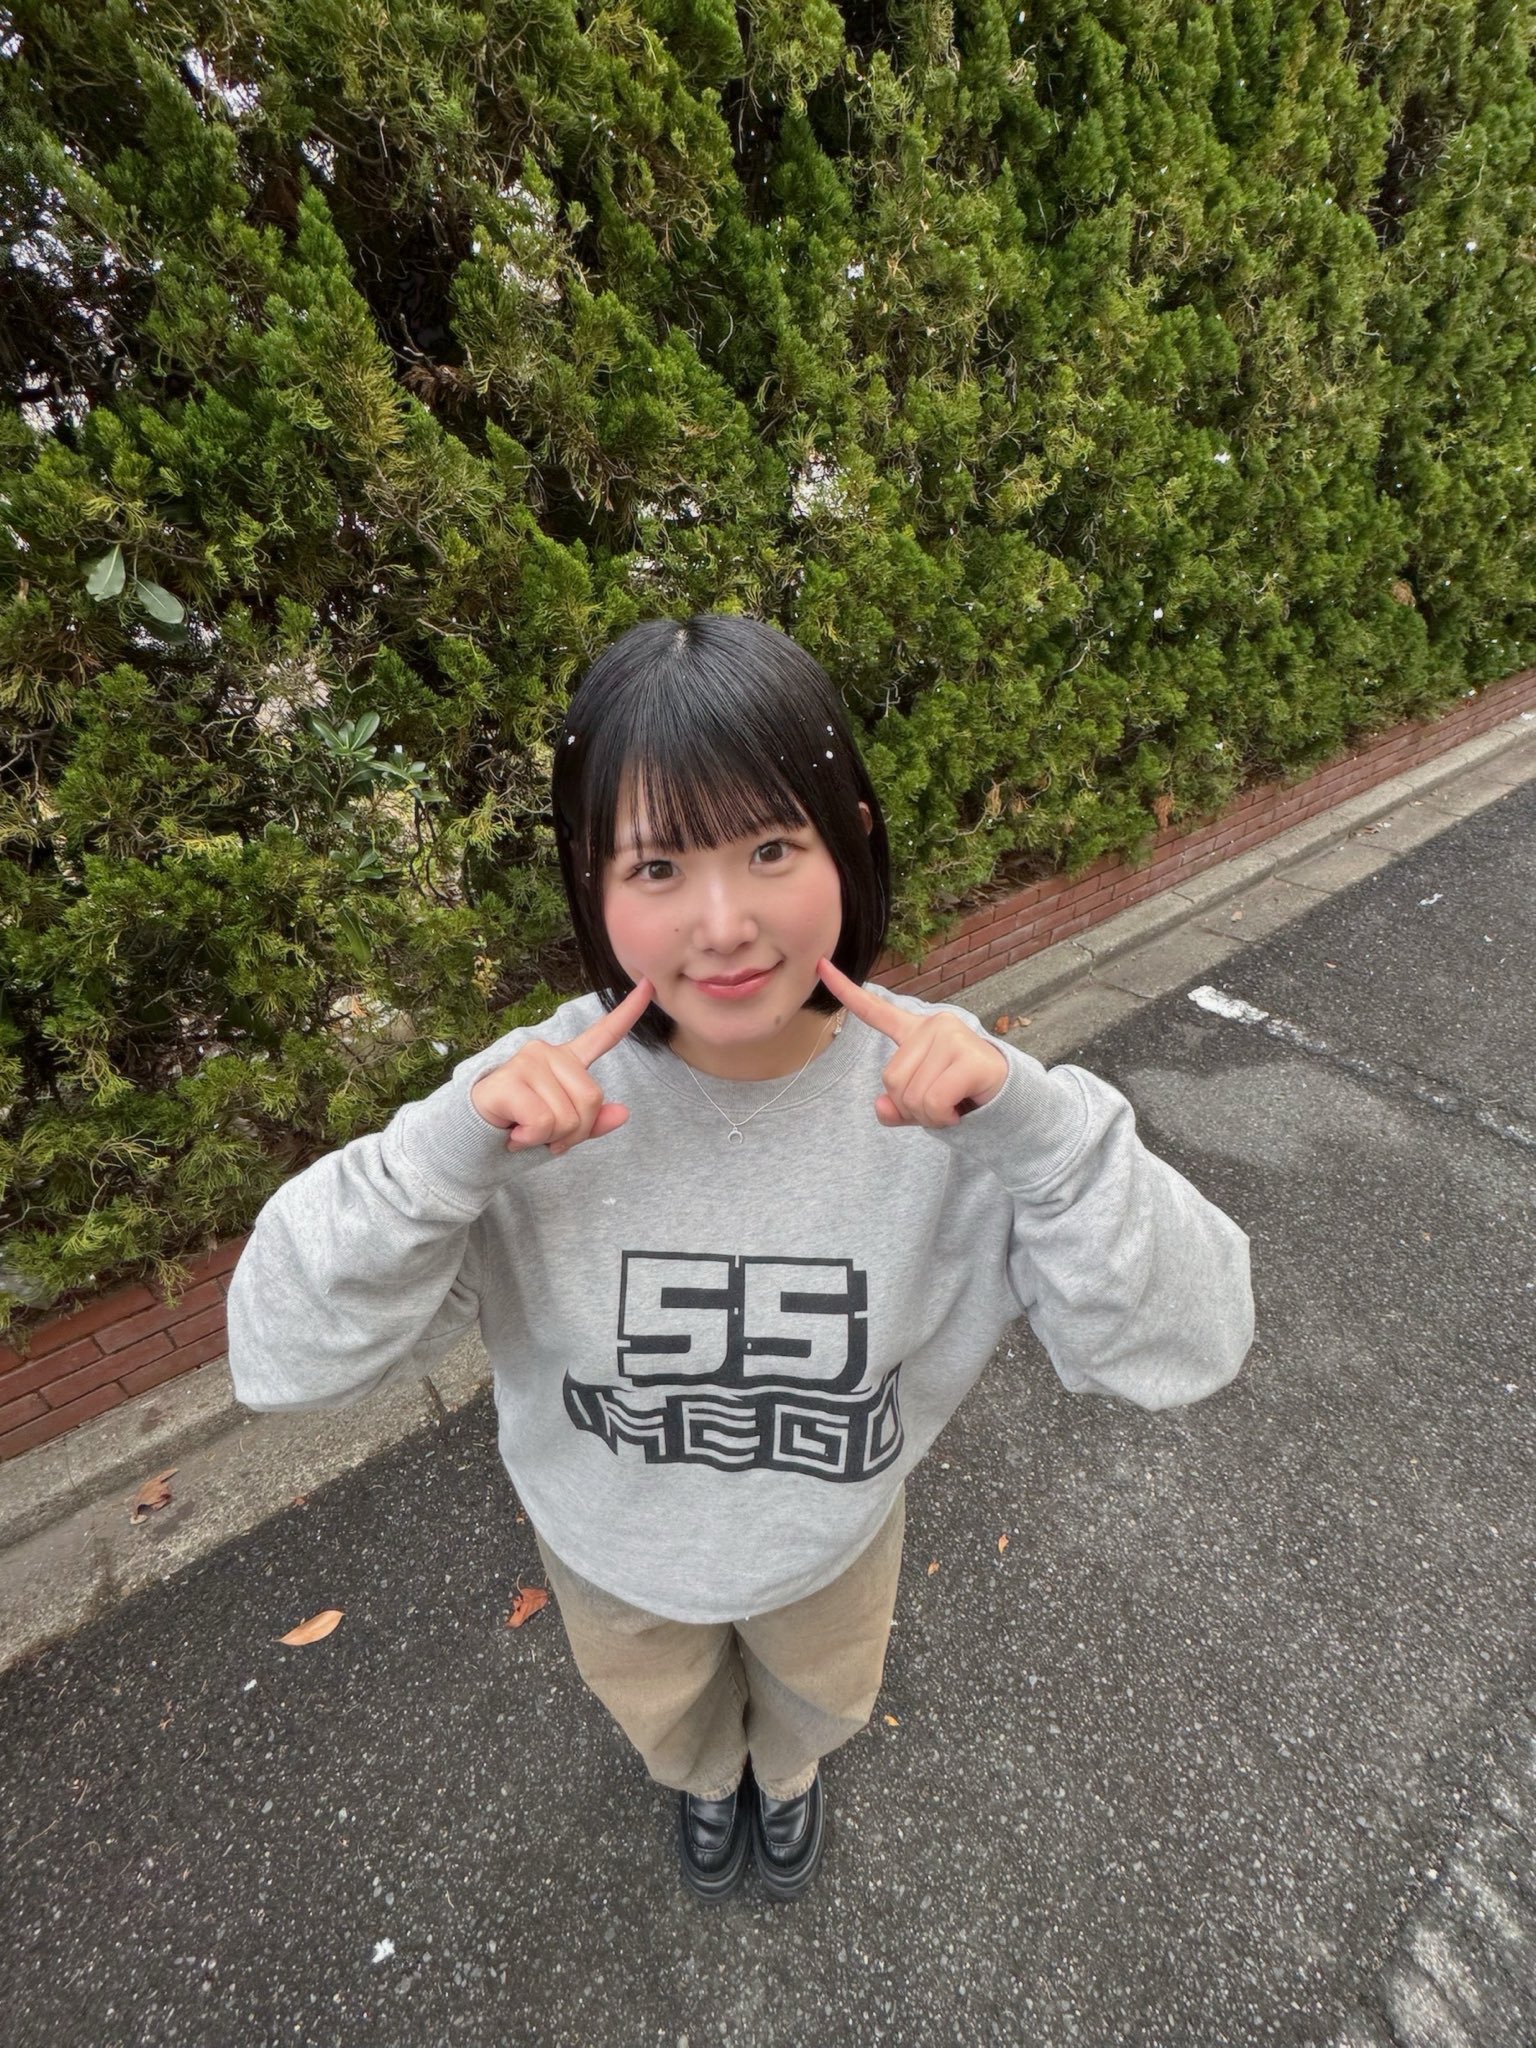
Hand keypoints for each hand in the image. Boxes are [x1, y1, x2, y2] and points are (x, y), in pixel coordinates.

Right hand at [470, 978, 653, 1155]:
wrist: (469, 1141)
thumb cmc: (517, 1128)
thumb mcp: (561, 1131)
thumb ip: (591, 1122)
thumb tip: (623, 1113)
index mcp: (566, 1062)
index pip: (604, 1034)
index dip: (629, 1011)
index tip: (649, 983)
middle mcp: (548, 1053)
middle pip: (592, 1099)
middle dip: (575, 1132)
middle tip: (545, 1137)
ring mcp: (529, 1061)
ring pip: (569, 1116)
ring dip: (549, 1139)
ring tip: (524, 1133)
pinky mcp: (510, 1079)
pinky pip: (544, 1122)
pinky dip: (531, 1139)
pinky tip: (514, 1133)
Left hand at [818, 958, 1008, 1128]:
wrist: (1008, 1105)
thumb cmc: (962, 1098)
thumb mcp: (921, 1105)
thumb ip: (897, 1106)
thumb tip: (882, 1107)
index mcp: (916, 1032)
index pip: (875, 1011)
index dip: (845, 991)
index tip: (819, 965)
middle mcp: (933, 1026)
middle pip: (891, 1080)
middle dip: (912, 1106)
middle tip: (940, 1105)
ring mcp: (952, 1037)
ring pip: (912, 1095)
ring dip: (929, 1115)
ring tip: (952, 1106)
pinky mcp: (970, 1057)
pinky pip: (934, 1101)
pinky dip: (943, 1117)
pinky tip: (960, 1109)